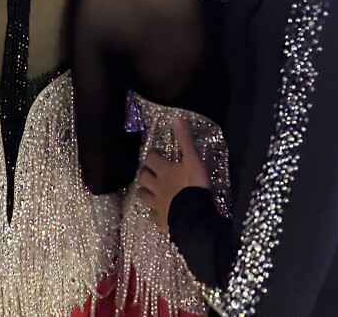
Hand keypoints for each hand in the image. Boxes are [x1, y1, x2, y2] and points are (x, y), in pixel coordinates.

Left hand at [137, 118, 209, 233]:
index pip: (151, 159)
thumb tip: (176, 118)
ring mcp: (157, 204)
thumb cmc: (193, 186)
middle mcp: (156, 186)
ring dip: (144, 190)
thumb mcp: (193, 160)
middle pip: (144, 177)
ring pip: (144, 195)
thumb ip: (185, 140)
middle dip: (145, 172)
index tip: (155, 153)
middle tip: (150, 170)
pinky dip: (152, 211)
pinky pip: (152, 214)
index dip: (151, 155)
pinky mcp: (160, 219)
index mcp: (164, 170)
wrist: (193, 216)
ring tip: (147, 188)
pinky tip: (155, 211)